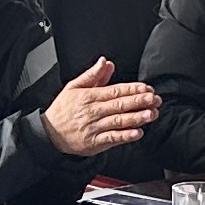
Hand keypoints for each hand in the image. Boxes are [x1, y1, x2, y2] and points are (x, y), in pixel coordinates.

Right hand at [45, 58, 162, 160]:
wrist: (49, 133)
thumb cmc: (63, 110)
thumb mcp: (73, 87)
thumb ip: (92, 75)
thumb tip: (105, 62)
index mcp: (89, 96)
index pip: (115, 91)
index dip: (132, 89)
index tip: (146, 88)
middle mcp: (93, 111)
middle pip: (119, 105)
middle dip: (139, 101)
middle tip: (154, 99)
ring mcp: (94, 127)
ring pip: (118, 121)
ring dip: (136, 118)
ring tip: (151, 114)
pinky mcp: (94, 142)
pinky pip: (112, 138)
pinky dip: (125, 136)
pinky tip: (137, 133)